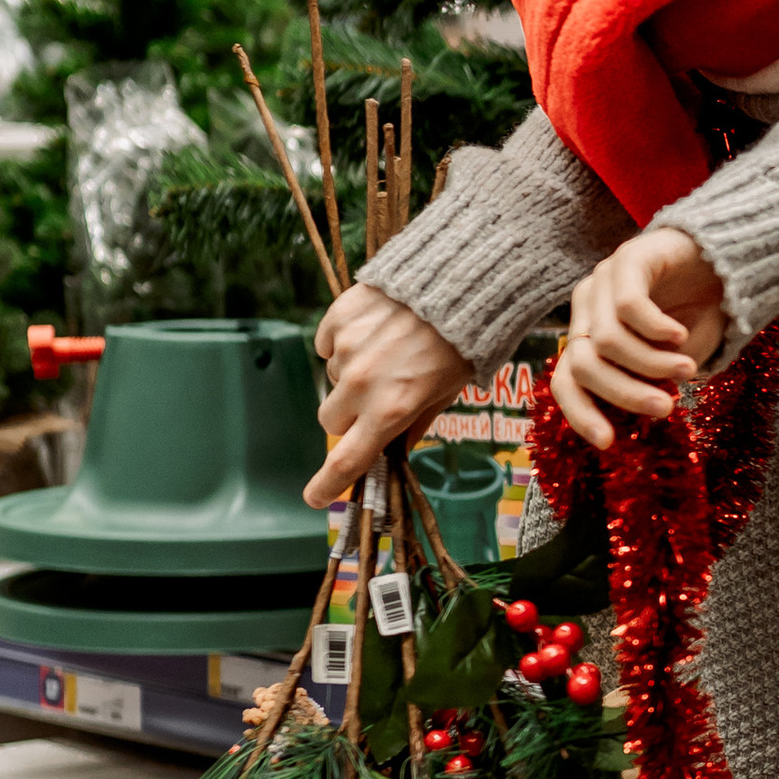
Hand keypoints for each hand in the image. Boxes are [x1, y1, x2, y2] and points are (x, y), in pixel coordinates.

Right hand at [306, 285, 471, 506]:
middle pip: (331, 421)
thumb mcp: (447, 393)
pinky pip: (327, 343)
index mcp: (392, 411)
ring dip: (350, 375)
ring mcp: (346, 350)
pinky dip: (344, 342)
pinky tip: (374, 329)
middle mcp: (363, 385)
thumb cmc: (462, 342)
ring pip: (331, 380)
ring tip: (388, 351)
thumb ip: (414, 423)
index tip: (316, 498)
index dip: (329, 484)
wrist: (459, 281)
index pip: (349, 460)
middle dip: (348, 417)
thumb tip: (391, 448)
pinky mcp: (338, 317)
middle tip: (374, 398)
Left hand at [551, 226, 728, 448]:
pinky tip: (680, 336)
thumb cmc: (696, 319)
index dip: (580, 414)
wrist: (727, 265)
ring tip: (686, 369)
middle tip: (664, 409)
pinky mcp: (628, 259)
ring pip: (607, 341)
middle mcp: (587, 308)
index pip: (565, 382)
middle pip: (584, 366)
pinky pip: (630, 306)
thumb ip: (648, 385)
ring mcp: (603, 280)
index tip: (609, 443)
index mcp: (588, 336)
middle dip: (624, 394)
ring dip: (651, 364)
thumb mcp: (669, 365)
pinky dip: (657, 330)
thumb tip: (640, 419)